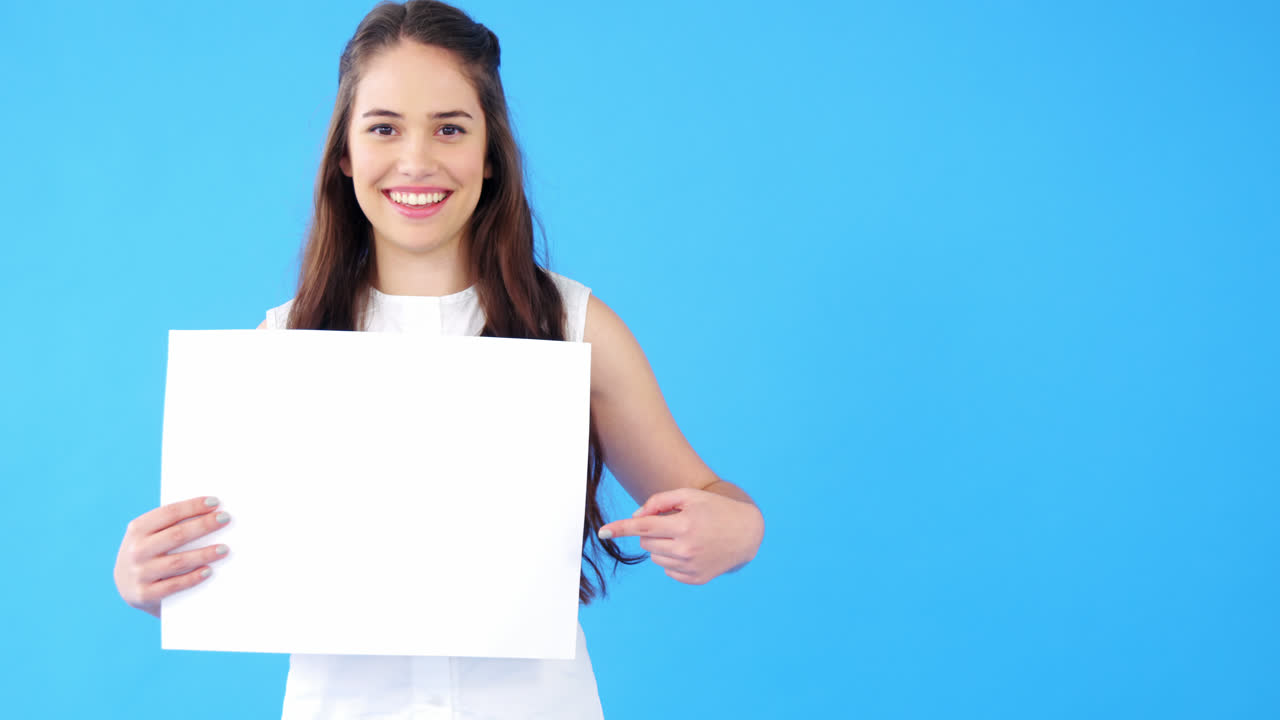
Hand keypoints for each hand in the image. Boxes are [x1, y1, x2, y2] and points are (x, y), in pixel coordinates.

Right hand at [113, 496, 232, 617]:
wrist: (126, 589)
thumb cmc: (148, 554)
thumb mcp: (149, 536)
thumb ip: (170, 525)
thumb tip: (209, 513)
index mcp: (137, 530)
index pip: (168, 513)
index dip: (192, 506)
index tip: (215, 502)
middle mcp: (136, 550)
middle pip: (176, 535)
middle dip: (204, 525)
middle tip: (225, 519)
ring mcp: (139, 573)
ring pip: (178, 561)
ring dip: (204, 554)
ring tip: (224, 549)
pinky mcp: (145, 594)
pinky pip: (174, 585)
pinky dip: (193, 578)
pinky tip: (209, 571)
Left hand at [598, 487, 763, 584]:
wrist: (746, 533)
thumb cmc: (714, 509)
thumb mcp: (689, 496)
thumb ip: (659, 501)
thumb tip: (635, 517)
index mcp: (684, 525)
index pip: (643, 527)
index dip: (621, 528)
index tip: (602, 532)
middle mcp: (687, 548)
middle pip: (646, 543)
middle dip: (652, 533)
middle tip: (673, 525)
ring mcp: (692, 566)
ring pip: (655, 558)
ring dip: (662, 546)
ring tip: (685, 537)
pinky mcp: (696, 579)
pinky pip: (668, 570)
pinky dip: (673, 560)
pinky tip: (691, 550)